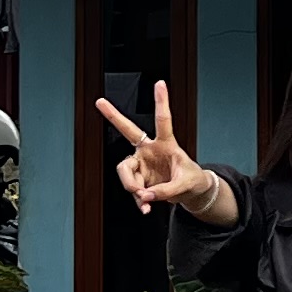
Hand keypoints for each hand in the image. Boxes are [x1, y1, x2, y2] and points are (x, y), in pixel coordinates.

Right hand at [92, 81, 214, 214]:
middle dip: (114, 116)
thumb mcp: (186, 184)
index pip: (163, 120)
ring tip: (145, 198)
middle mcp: (149, 150)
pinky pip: (132, 190)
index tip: (160, 83)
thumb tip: (145, 196)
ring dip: (132, 186)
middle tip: (100, 102)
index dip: (161, 102)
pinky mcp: (139, 179)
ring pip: (125, 171)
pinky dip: (139, 201)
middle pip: (128, 132)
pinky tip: (146, 209)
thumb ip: (165, 190)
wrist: (190, 193)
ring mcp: (141, 164)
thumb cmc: (192, 180)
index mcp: (166, 143)